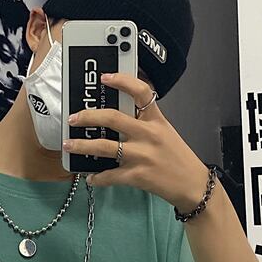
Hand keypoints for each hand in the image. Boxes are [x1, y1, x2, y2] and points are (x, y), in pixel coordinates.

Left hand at [61, 72, 211, 210]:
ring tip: (69, 145)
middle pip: (112, 118)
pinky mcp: (137, 175)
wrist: (192, 184)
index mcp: (155, 121)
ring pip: (104, 146)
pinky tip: (91, 177)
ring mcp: (141, 155)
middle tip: (73, 118)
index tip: (105, 77)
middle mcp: (147, 135)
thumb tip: (116, 118)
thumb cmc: (177, 158)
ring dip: (82, 145)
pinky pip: (110, 175)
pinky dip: (97, 177)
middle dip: (88, 116)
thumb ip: (144, 122)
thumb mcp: (165, 132)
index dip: (122, 81)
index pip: (141, 92)